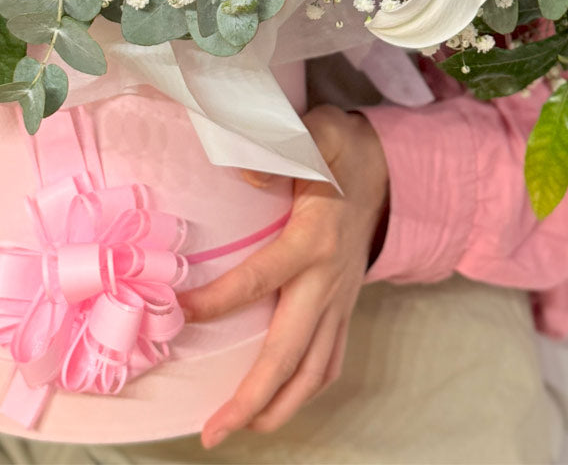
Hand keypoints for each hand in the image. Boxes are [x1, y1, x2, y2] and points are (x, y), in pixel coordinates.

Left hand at [181, 105, 388, 448]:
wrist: (388, 168)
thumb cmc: (339, 150)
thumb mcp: (312, 135)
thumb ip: (278, 151)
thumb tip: (241, 176)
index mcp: (313, 240)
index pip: (259, 280)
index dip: (218, 301)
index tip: (179, 311)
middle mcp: (328, 281)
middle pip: (289, 353)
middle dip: (252, 396)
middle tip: (213, 431)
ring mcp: (341, 299)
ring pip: (314, 370)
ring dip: (279, 406)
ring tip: (241, 428)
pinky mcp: (346, 306)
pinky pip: (330, 360)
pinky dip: (306, 389)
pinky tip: (281, 402)